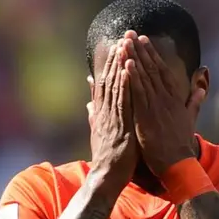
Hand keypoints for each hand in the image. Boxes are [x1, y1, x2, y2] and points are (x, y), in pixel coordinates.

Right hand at [87, 40, 137, 184]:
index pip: (103, 86)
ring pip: (115, 89)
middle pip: (108, 82)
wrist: (105, 176)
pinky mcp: (120, 126)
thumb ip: (93, 115)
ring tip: (124, 49)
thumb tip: (89, 102)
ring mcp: (111, 119)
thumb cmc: (106, 158)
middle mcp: (104, 113)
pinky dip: (125, 86)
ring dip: (120, 68)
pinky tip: (129, 72)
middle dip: (114, 62)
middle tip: (119, 41)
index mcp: (100, 114)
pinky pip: (123, 102)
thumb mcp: (98, 132)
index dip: (108, 67)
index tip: (114, 50)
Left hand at [123, 32, 205, 175]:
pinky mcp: (147, 117)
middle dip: (141, 51)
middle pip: (152, 69)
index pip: (162, 71)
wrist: (176, 164)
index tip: (144, 41)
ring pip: (144, 78)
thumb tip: (201, 87)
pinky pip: (139, 94)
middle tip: (131, 34)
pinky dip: (133, 79)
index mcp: (174, 99)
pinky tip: (127, 65)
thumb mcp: (190, 119)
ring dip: (134, 59)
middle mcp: (166, 99)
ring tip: (126, 43)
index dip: (152, 55)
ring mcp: (156, 107)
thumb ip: (194, 101)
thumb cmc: (180, 144)